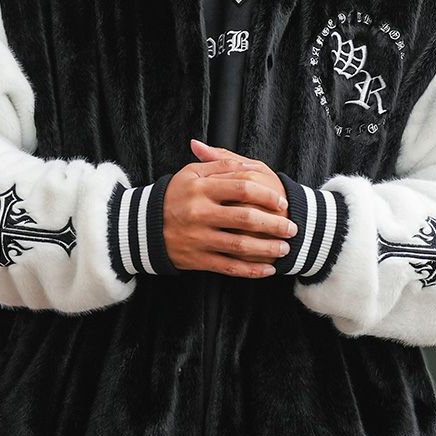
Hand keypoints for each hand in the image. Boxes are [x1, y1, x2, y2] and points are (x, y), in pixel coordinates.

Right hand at [163, 142, 296, 278]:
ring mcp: (199, 238)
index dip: (267, 195)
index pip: (242, 188)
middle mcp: (200, 213)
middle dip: (274, 224)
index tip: (282, 201)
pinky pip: (229, 267)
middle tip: (292, 227)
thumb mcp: (192, 173)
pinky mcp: (197, 259)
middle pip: (246, 218)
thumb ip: (221, 166)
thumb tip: (250, 166)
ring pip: (240, 245)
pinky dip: (251, 270)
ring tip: (284, 248)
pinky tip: (268, 270)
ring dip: (267, 249)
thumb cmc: (175, 195)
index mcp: (201, 188)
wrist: (142, 226)